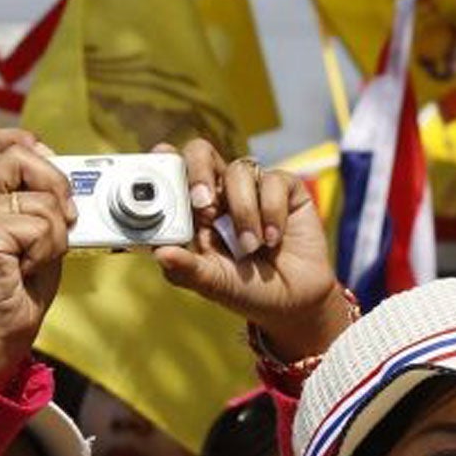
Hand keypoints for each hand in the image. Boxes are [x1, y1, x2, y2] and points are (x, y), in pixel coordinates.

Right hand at [0, 128, 73, 390]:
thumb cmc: (18, 294)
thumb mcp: (39, 238)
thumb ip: (42, 202)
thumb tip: (51, 157)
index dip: (31, 148)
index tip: (53, 186)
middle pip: (24, 156)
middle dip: (57, 189)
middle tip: (60, 225)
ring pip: (42, 201)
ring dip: (54, 238)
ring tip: (32, 263)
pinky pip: (38, 227)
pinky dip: (45, 253)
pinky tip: (24, 272)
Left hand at [153, 139, 349, 363]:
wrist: (295, 303)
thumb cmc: (247, 291)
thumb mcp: (213, 284)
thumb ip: (186, 269)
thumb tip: (160, 253)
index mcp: (195, 212)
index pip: (175, 175)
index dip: (166, 161)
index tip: (161, 156)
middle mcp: (221, 194)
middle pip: (202, 153)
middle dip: (199, 171)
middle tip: (203, 203)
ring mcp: (254, 189)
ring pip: (239, 172)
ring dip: (244, 212)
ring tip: (252, 247)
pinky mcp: (286, 190)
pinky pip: (274, 181)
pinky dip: (272, 212)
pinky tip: (275, 239)